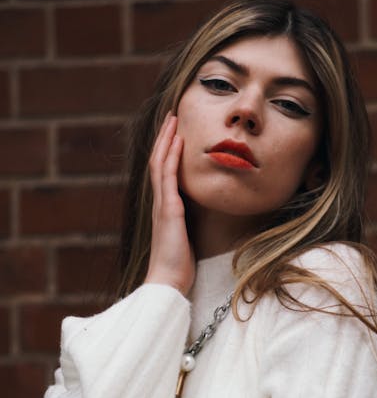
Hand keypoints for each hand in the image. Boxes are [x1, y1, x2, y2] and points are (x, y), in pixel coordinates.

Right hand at [144, 113, 194, 295]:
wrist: (168, 281)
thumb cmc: (177, 265)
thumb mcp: (185, 239)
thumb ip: (188, 225)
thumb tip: (197, 218)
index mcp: (164, 208)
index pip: (163, 172)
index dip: (167, 151)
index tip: (175, 132)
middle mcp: (160, 203)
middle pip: (158, 161)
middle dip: (165, 137)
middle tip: (172, 116)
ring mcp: (162, 204)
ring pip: (160, 163)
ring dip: (166, 139)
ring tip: (173, 119)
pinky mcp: (168, 209)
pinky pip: (168, 176)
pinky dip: (172, 156)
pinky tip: (178, 140)